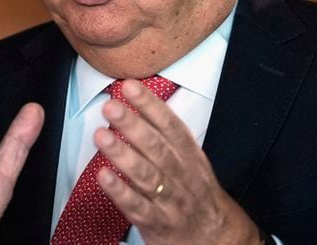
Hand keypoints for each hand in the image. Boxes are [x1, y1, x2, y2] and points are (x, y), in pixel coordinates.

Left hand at [95, 79, 260, 244]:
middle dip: (133, 125)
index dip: (151, 105)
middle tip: (111, 106)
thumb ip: (165, 136)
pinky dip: (120, 191)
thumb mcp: (190, 161)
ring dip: (122, 154)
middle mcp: (182, 175)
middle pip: (157, 148)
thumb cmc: (194, 193)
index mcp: (190, 156)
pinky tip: (103, 176)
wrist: (214, 238)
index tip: (130, 87)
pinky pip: (137, 207)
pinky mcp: (157, 224)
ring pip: (146, 176)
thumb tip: (135, 103)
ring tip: (101, 135)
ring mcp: (170, 201)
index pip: (171, 126)